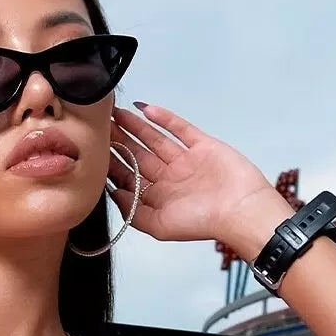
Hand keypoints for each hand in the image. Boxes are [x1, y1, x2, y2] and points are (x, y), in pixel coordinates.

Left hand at [106, 101, 283, 251]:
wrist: (240, 210)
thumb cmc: (203, 223)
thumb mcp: (159, 227)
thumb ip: (133, 212)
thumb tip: (112, 194)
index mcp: (160, 198)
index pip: (130, 178)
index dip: (113, 164)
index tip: (95, 151)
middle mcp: (170, 178)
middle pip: (138, 155)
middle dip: (119, 141)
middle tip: (100, 125)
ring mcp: (186, 160)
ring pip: (155, 139)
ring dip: (136, 126)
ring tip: (116, 113)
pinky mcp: (202, 145)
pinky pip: (180, 128)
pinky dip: (164, 118)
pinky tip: (145, 109)